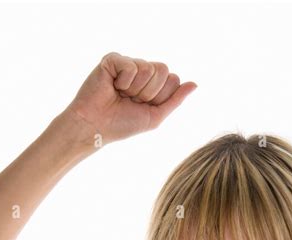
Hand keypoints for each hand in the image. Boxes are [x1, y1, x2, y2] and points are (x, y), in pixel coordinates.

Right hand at [62, 51, 196, 145]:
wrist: (96, 126)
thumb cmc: (123, 125)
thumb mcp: (155, 116)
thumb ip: (175, 100)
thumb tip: (195, 84)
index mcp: (153, 83)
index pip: (173, 79)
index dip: (161, 97)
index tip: (144, 107)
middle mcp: (141, 71)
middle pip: (164, 70)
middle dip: (150, 92)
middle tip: (132, 100)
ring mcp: (127, 63)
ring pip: (149, 67)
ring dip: (136, 88)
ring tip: (121, 94)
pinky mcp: (113, 59)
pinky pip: (131, 65)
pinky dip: (124, 82)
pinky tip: (112, 86)